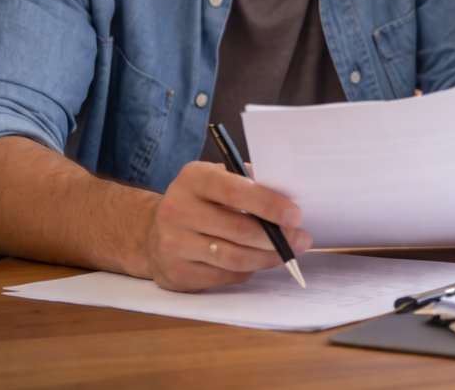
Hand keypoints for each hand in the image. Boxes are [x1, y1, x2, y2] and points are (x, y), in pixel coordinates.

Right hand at [145, 160, 312, 291]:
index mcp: (193, 179)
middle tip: (301, 239)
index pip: (236, 192)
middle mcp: (177, 210)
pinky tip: (256, 261)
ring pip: (235, 257)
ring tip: (286, 253)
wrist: (154, 231)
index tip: (295, 215)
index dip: (269, 205)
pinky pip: (225, 276)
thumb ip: (248, 183)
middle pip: (239, 230)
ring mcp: (173, 244)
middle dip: (277, 237)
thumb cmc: (200, 201)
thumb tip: (288, 198)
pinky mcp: (176, 273)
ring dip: (267, 257)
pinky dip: (248, 270)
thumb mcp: (217, 179)